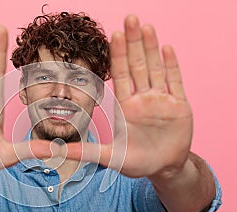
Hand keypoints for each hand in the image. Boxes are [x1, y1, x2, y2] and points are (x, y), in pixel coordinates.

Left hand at [67, 15, 192, 177]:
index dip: (118, 55)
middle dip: (133, 42)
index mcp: (125, 106)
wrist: (164, 169)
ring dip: (151, 47)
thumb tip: (57, 151)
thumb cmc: (137, 162)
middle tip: (129, 18)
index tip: (113, 34)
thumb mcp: (111, 157)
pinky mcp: (179, 105)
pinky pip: (174, 81)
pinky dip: (171, 65)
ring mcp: (161, 99)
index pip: (120, 75)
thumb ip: (87, 152)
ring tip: (146, 26)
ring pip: (155, 68)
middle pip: (137, 65)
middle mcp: (142, 98)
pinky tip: (166, 48)